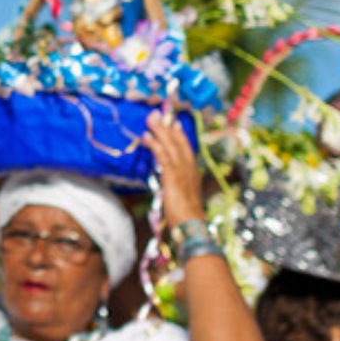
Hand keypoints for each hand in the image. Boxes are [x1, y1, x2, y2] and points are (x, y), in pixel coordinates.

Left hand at [143, 108, 204, 229]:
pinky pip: (163, 156)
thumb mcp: (183, 198)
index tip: (174, 123)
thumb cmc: (186, 217)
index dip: (179, 135)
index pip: (186, 149)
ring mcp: (182, 171)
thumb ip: (177, 187)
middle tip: (158, 114)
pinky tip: (147, 137)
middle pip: (179, 142)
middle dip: (168, 127)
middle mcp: (189, 168)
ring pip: (171, 145)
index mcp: (192, 173)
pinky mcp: (172, 176)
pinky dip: (155, 144)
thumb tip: (171, 182)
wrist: (192, 226)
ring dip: (160, 130)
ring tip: (150, 119)